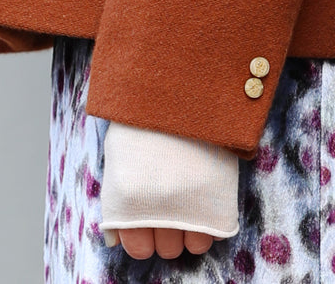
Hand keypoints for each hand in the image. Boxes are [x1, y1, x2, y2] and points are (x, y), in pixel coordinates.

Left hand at [99, 120, 239, 259]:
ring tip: (192, 204)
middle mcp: (159, 207)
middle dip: (169, 232)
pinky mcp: (219, 190)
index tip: (150, 221)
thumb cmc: (143, 118)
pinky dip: (215, 220)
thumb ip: (116, 199)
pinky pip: (218, 228)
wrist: (175, 86)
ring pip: (194, 243)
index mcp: (129, 201)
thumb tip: (115, 239)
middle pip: (168, 248)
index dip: (145, 237)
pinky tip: (208, 200)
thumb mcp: (119, 154)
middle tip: (172, 208)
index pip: (139, 248)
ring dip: (193, 229)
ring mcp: (191, 201)